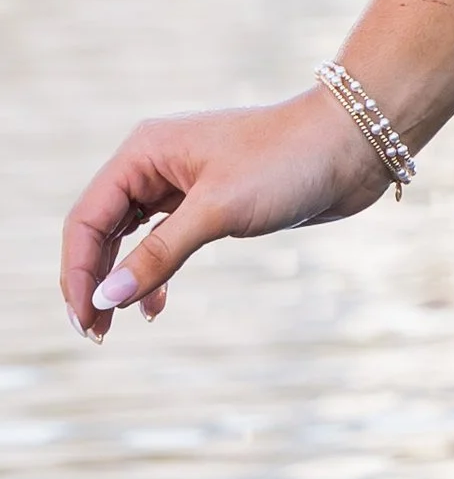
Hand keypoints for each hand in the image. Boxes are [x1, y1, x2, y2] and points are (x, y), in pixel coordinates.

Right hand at [60, 85, 390, 339]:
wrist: (350, 143)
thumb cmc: (286, 162)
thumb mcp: (218, 210)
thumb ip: (159, 255)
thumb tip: (107, 298)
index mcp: (145, 150)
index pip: (87, 217)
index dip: (76, 273)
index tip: (85, 321)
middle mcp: (156, 162)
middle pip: (100, 228)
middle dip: (92, 280)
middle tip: (95, 334)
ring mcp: (183, 182)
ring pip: (128, 238)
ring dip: (118, 280)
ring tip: (114, 328)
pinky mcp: (209, 201)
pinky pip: (161, 241)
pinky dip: (152, 274)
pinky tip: (154, 309)